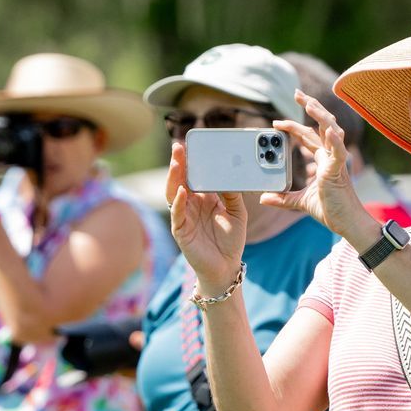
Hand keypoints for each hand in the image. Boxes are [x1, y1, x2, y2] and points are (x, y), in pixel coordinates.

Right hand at [165, 141, 246, 292]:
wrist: (227, 266)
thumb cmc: (231, 239)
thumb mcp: (237, 211)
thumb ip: (232, 193)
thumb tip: (227, 175)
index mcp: (203, 197)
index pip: (193, 174)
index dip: (191, 161)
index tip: (190, 145)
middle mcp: (191, 204)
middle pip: (180, 180)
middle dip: (178, 163)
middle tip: (178, 147)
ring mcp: (184, 217)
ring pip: (174, 193)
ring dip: (174, 178)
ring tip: (177, 164)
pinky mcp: (181, 231)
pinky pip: (177, 214)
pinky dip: (178, 202)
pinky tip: (182, 191)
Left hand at [262, 90, 378, 249]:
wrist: (348, 224)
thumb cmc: (331, 211)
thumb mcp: (300, 203)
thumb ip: (283, 199)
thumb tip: (263, 198)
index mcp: (323, 160)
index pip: (308, 136)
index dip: (293, 126)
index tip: (277, 122)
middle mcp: (330, 157)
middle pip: (321, 125)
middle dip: (310, 106)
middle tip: (297, 92)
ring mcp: (336, 162)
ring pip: (331, 132)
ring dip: (321, 116)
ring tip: (309, 102)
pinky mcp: (340, 173)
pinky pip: (339, 153)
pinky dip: (334, 141)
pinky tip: (328, 130)